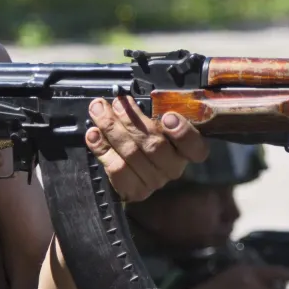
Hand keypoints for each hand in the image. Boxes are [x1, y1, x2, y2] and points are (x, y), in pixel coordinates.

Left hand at [84, 94, 209, 201]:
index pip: (196, 148)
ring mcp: (153, 182)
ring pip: (131, 154)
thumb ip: (152, 113)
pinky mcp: (134, 190)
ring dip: (111, 128)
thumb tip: (127, 98)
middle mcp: (173, 169)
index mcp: (186, 151)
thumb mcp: (157, 124)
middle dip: (131, 120)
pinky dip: (102, 148)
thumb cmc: (148, 138)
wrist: (136, 173)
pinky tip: (93, 134)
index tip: (168, 116)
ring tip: (99, 110)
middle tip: (118, 102)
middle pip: (154, 145)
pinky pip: (116, 168)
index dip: (183, 133)